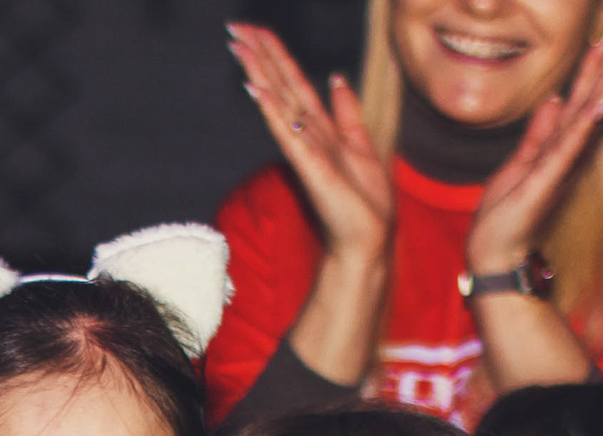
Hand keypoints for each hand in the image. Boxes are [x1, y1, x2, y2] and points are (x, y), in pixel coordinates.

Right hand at [227, 24, 391, 266]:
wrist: (367, 241)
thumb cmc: (364, 204)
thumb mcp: (362, 146)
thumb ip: (347, 112)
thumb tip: (337, 79)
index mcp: (321, 128)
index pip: (295, 83)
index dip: (277, 56)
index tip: (255, 32)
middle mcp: (309, 134)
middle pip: (282, 85)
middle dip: (261, 55)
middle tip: (236, 28)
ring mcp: (306, 149)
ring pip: (280, 101)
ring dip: (261, 72)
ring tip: (240, 47)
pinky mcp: (310, 166)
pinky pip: (289, 131)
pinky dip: (273, 109)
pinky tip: (258, 88)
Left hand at [465, 36, 602, 274]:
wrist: (496, 256)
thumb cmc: (506, 217)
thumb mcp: (519, 165)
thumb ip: (539, 134)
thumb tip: (553, 101)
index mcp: (555, 151)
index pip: (577, 107)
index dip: (590, 76)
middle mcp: (563, 157)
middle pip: (587, 108)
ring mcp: (558, 168)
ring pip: (585, 122)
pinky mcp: (547, 181)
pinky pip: (569, 148)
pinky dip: (584, 125)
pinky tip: (598, 103)